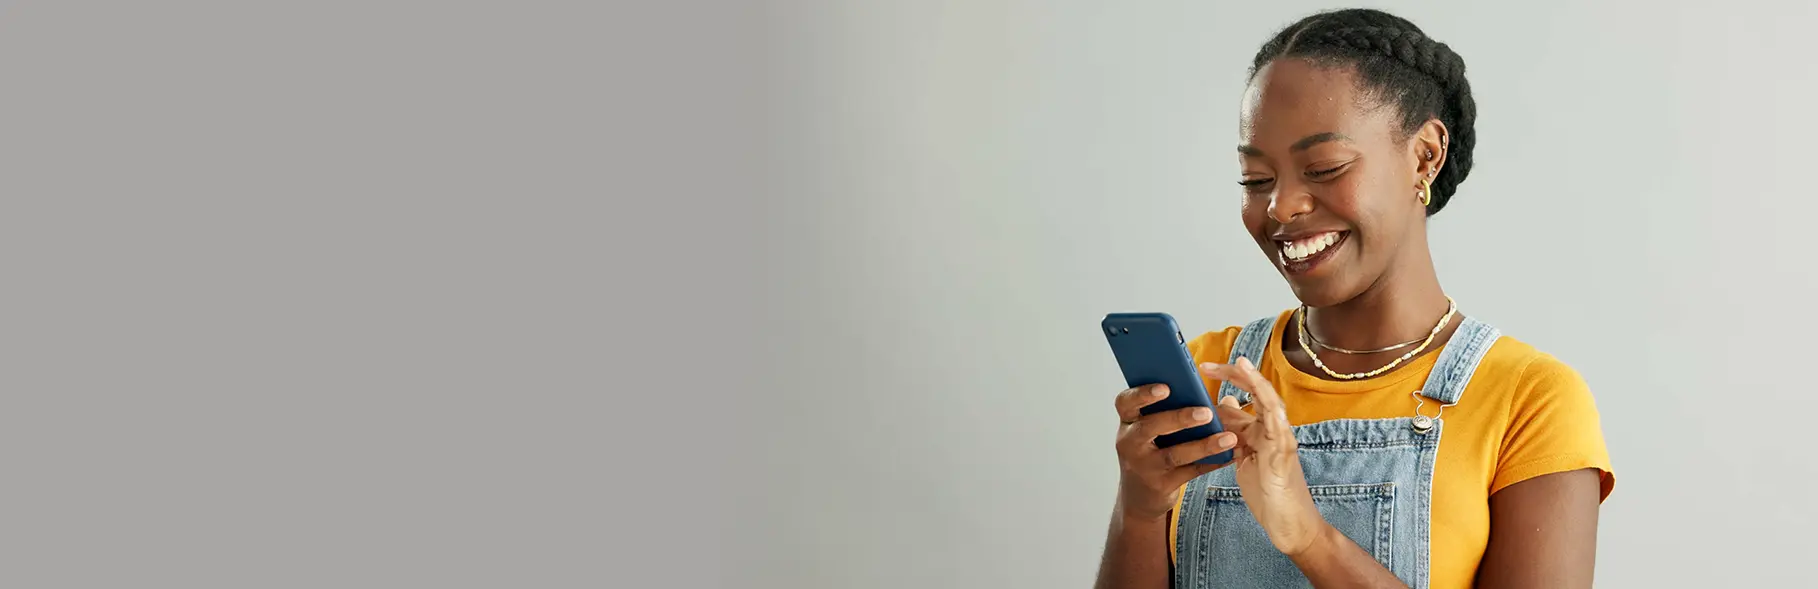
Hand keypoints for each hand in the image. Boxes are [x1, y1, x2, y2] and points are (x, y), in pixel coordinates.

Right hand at [1111, 383, 1241, 522]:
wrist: (1139, 495)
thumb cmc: (1149, 450)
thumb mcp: (1148, 429)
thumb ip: (1170, 409)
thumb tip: (1207, 393)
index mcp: (1128, 422)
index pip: (1126, 402)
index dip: (1143, 393)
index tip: (1166, 387)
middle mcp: (1131, 443)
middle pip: (1150, 427)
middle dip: (1179, 418)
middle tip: (1206, 412)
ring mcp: (1145, 466)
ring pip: (1175, 454)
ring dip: (1204, 445)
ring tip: (1228, 437)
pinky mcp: (1162, 484)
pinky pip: (1190, 472)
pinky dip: (1212, 462)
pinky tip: (1229, 454)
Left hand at [1199, 357, 1329, 556]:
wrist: (1288, 523)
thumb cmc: (1266, 490)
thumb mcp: (1243, 454)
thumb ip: (1236, 430)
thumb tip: (1224, 403)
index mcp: (1262, 428)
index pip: (1247, 394)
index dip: (1229, 377)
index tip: (1203, 367)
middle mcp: (1274, 429)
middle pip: (1259, 391)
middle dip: (1236, 374)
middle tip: (1207, 365)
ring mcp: (1281, 440)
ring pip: (1271, 402)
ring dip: (1255, 382)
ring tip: (1241, 364)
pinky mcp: (1283, 454)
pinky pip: (1278, 426)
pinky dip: (1269, 407)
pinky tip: (1260, 393)